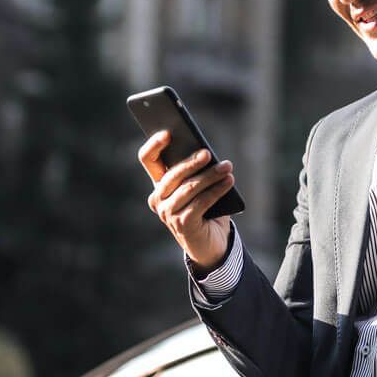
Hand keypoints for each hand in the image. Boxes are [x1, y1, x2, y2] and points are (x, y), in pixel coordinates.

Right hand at [139, 129, 234, 269]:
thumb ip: (197, 171)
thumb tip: (205, 153)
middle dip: (192, 163)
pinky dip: (217, 190)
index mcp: (159, 183)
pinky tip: (229, 182)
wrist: (212, 243)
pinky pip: (201, 202)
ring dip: (210, 176)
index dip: (154, 145)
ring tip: (227, 167)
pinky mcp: (182, 224)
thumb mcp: (199, 187)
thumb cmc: (206, 210)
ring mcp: (167, 213)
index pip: (148, 159)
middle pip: (172, 175)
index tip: (168, 133)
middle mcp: (158, 198)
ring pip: (188, 188)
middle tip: (208, 153)